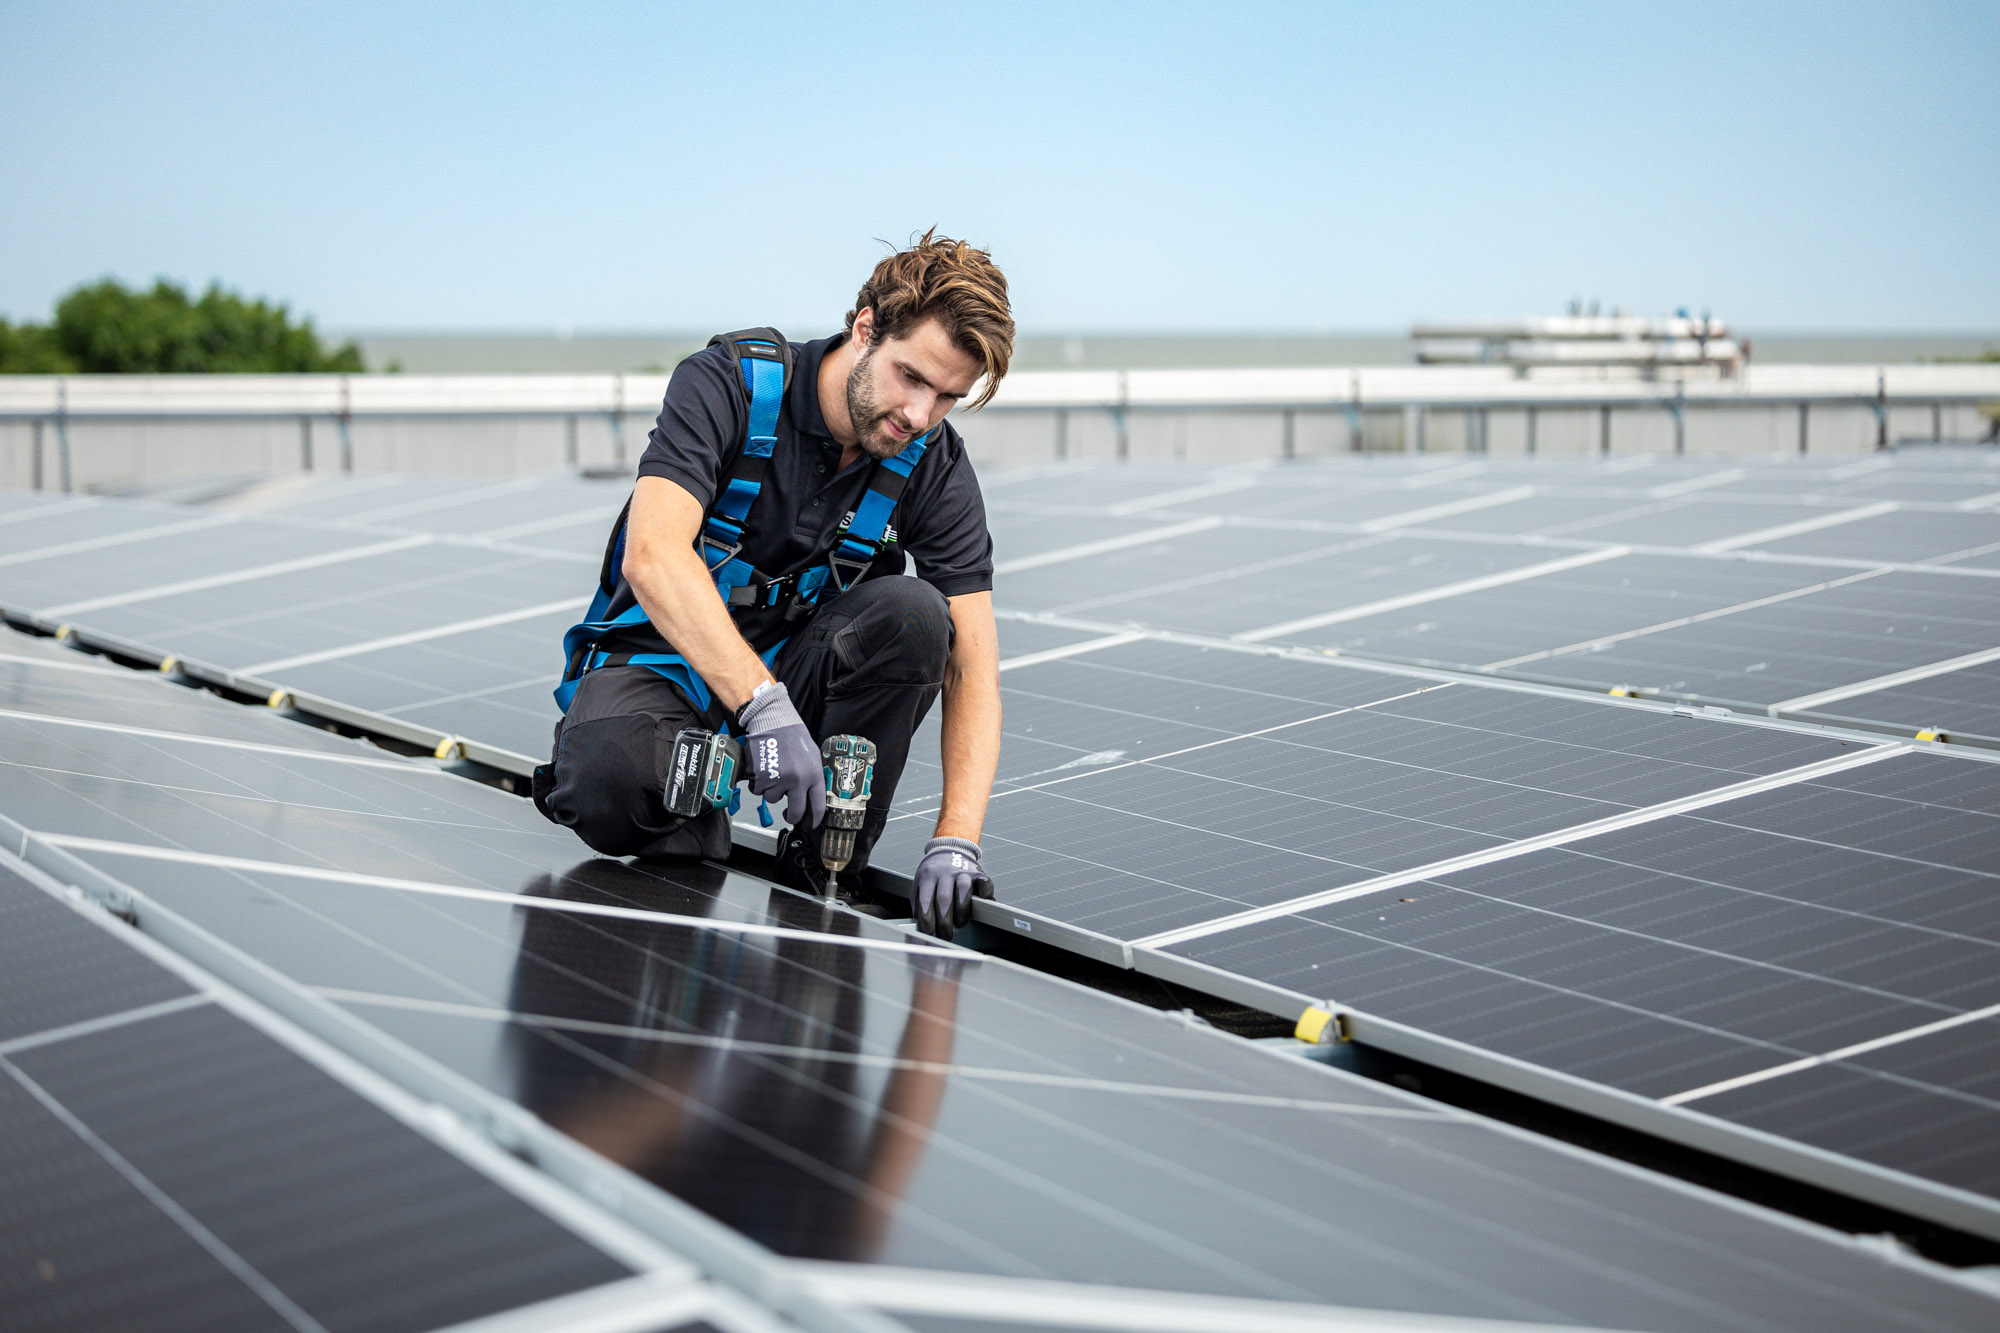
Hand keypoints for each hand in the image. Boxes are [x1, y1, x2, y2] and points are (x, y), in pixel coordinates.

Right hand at [735, 682, 823, 827]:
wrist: (774, 721)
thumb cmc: (793, 737)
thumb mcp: (812, 757)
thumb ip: (812, 777)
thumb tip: (811, 798)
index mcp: (814, 775)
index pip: (817, 806)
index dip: (813, 820)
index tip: (809, 824)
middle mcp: (798, 780)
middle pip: (795, 811)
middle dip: (791, 816)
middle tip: (788, 815)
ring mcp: (779, 779)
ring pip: (773, 799)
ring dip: (772, 791)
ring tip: (774, 772)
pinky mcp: (762, 777)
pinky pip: (758, 790)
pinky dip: (759, 783)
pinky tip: (764, 769)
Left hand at [912, 836, 993, 938]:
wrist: (949, 849)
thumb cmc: (934, 873)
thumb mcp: (920, 884)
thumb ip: (919, 903)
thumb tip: (919, 926)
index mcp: (928, 875)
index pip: (925, 899)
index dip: (927, 918)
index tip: (928, 932)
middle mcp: (945, 872)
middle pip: (944, 898)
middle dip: (944, 921)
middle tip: (945, 935)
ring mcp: (963, 871)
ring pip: (964, 890)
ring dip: (962, 910)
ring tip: (960, 923)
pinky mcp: (978, 873)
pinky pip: (984, 883)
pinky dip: (985, 895)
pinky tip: (981, 904)